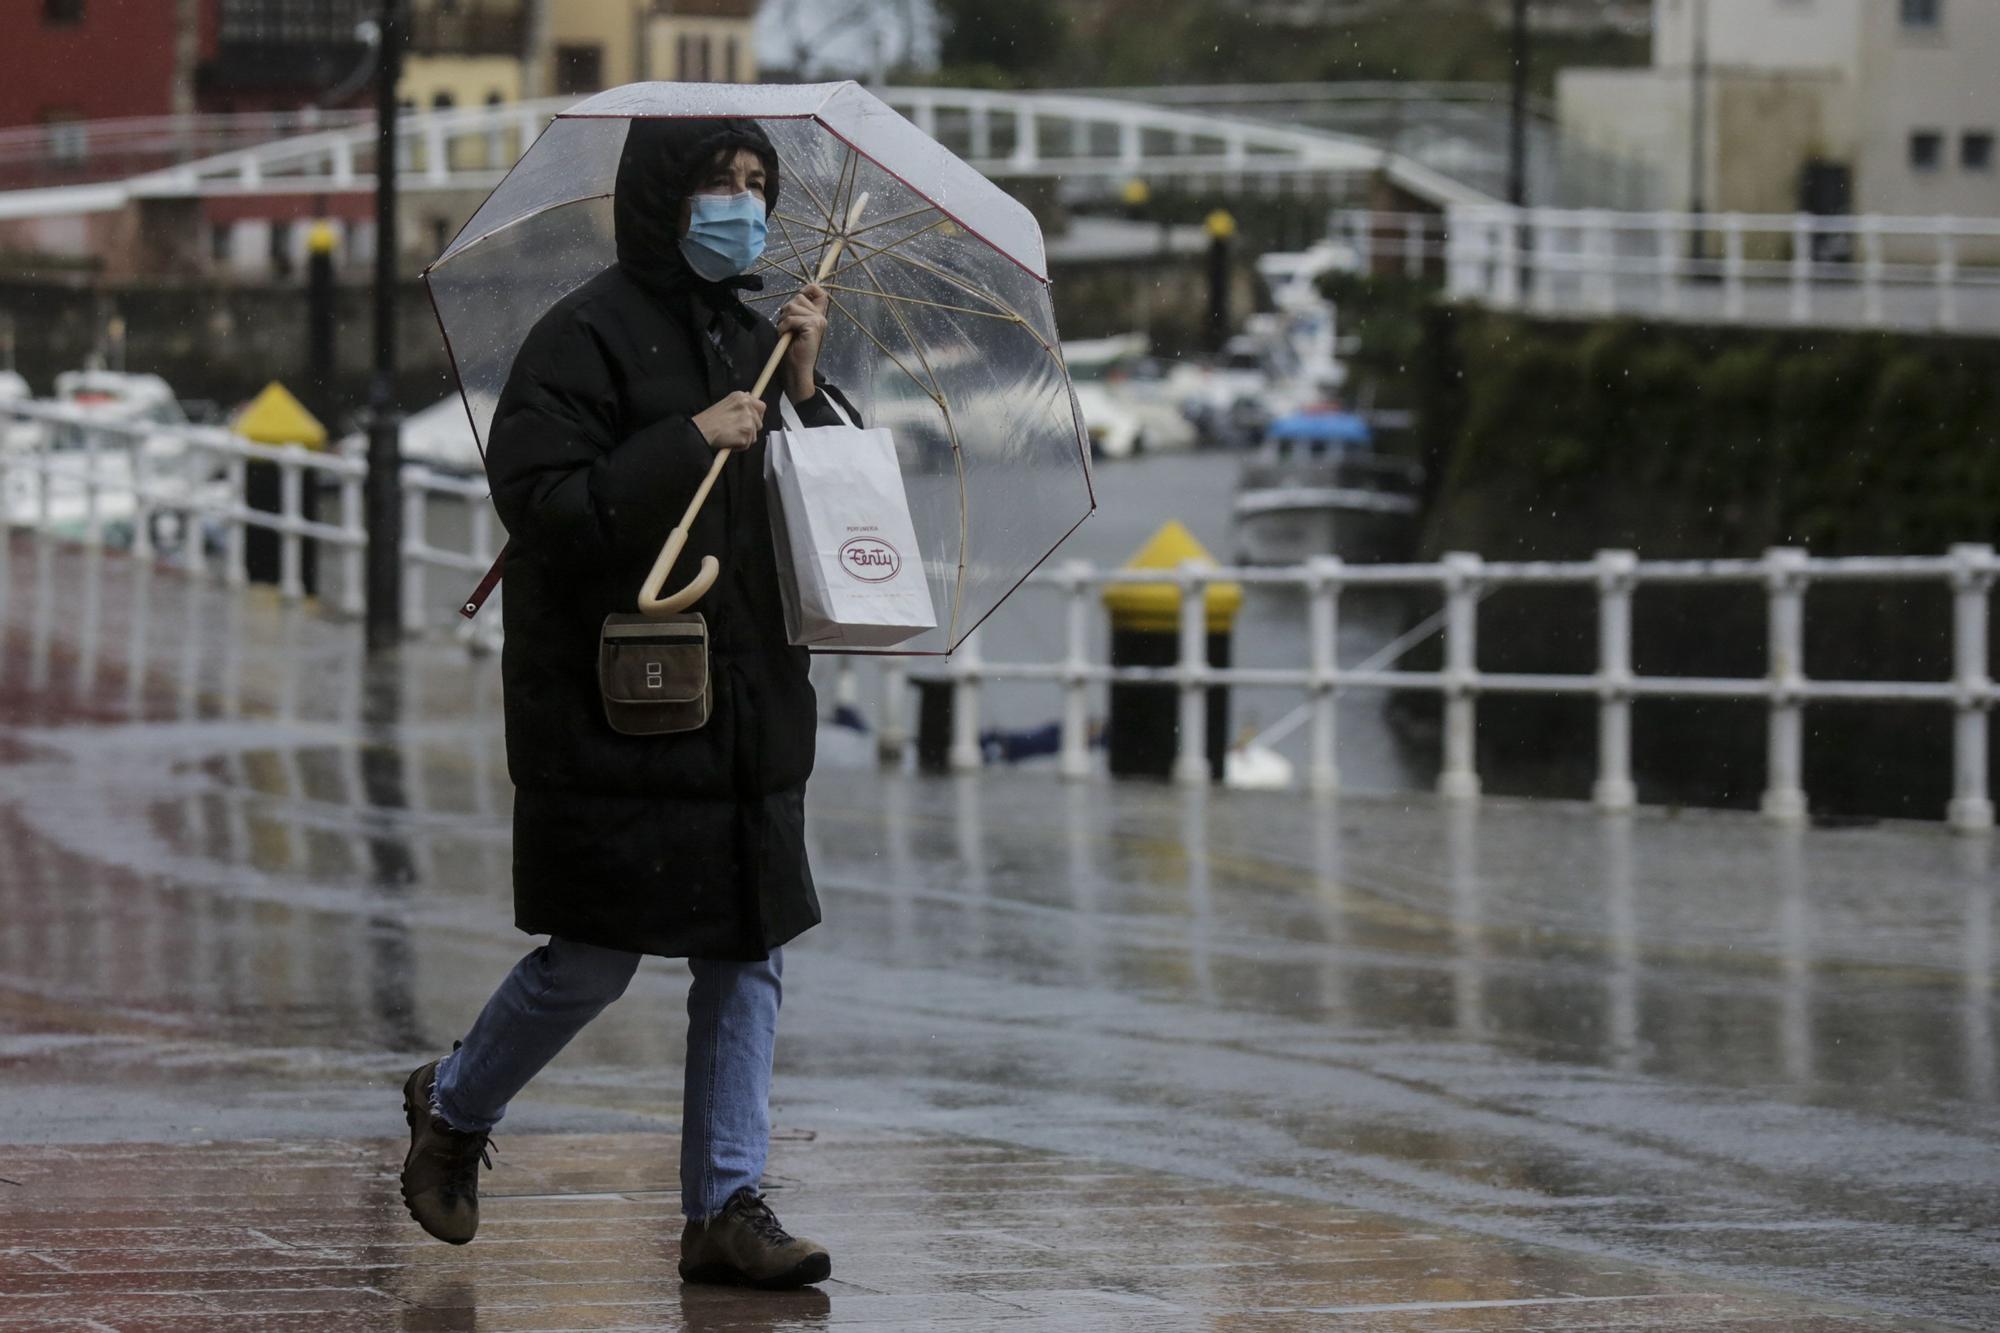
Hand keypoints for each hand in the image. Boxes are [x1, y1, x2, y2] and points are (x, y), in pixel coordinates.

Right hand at [693, 391, 765, 450]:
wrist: (701, 431)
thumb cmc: (710, 420)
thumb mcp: (726, 403)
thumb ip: (741, 403)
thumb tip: (751, 396)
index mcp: (742, 397)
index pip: (761, 406)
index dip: (757, 416)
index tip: (751, 421)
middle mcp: (747, 406)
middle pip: (759, 423)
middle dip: (750, 430)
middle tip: (735, 430)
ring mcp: (748, 420)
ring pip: (754, 435)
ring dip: (744, 438)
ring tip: (730, 435)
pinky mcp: (746, 433)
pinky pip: (748, 444)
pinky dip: (739, 446)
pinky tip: (729, 441)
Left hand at [778, 283, 829, 400]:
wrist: (797, 370)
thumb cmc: (793, 351)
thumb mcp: (794, 326)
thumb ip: (796, 312)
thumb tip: (796, 295)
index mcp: (818, 316)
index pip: (818, 292)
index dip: (809, 288)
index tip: (800, 295)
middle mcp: (821, 317)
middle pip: (798, 297)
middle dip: (786, 311)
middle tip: (787, 327)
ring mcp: (818, 321)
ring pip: (792, 306)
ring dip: (783, 320)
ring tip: (786, 333)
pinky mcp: (813, 326)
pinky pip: (791, 318)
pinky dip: (783, 327)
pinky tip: (785, 336)